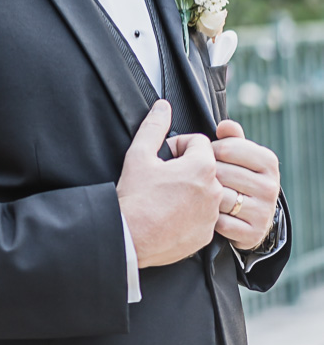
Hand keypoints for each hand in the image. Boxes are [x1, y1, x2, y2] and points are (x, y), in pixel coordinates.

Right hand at [117, 100, 223, 266]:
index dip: (178, 146)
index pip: (198, 142)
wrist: (130, 237)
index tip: (163, 158)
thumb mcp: (139, 154)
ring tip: (165, 197)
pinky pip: (204, 216)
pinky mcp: (206, 234)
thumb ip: (154, 126)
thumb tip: (162, 107)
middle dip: (186, 167)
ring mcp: (212, 215)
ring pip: (205, 192)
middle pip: (205, 167)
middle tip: (162, 177)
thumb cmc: (135, 197)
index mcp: (202, 167)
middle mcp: (214, 190)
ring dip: (190, 190)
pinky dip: (190, 212)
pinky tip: (169, 214)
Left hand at [212, 118, 279, 250]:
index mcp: (268, 162)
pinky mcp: (253, 233)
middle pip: (221, 173)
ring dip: (206, 196)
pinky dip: (210, 219)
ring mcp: (264, 211)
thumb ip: (231, 138)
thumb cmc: (238, 179)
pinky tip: (210, 214)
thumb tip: (225, 125)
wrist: (251, 218)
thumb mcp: (239, 156)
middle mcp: (271, 186)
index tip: (210, 157)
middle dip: (206, 175)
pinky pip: (219, 222)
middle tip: (203, 178)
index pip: (227, 148)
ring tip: (204, 194)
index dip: (210, 151)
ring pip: (220, 197)